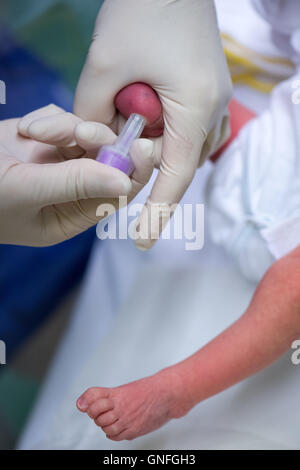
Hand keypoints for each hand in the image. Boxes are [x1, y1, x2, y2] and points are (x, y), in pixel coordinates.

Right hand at [0, 104, 153, 245]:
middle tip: (85, 132)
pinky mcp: (45, 137)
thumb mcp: (26, 192)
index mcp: (72, 215)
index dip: (133, 172)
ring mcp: (58, 161)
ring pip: (88, 136)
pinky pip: (65, 120)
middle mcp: (72, 189)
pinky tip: (28, 130)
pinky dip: (51, 120)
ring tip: (37, 133)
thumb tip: (124, 180)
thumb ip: (74, 184)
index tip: (142, 148)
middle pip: (109, 162)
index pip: (117, 194)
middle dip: (101, 144)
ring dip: (69, 128)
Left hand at [74, 0, 231, 249]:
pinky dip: (166, 135)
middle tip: (108, 150)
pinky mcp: (209, 92)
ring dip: (153, 147)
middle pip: (176, 163)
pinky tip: (148, 120)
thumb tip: (92, 148)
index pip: (175, 177)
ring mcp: (216, 101)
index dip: (158, 212)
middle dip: (141, 164)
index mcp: (195, 108)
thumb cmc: (141, 11)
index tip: (142, 241)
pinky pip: (189, 130)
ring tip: (126, 121)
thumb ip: (91, 116)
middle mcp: (214, 111)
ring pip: (183, 148)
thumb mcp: (103, 66)